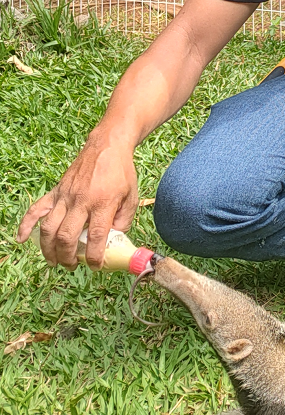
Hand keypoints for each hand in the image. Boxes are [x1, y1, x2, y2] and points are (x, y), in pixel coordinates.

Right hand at [16, 136, 139, 268]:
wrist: (106, 148)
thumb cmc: (121, 174)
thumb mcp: (132, 198)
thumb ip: (124, 221)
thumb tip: (114, 241)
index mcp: (102, 204)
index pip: (95, 237)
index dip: (94, 256)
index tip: (95, 266)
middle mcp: (81, 201)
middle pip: (67, 236)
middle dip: (67, 257)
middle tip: (72, 266)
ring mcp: (65, 196)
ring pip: (49, 228)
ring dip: (48, 248)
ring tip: (54, 261)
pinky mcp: (55, 191)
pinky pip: (36, 209)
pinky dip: (26, 225)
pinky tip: (21, 239)